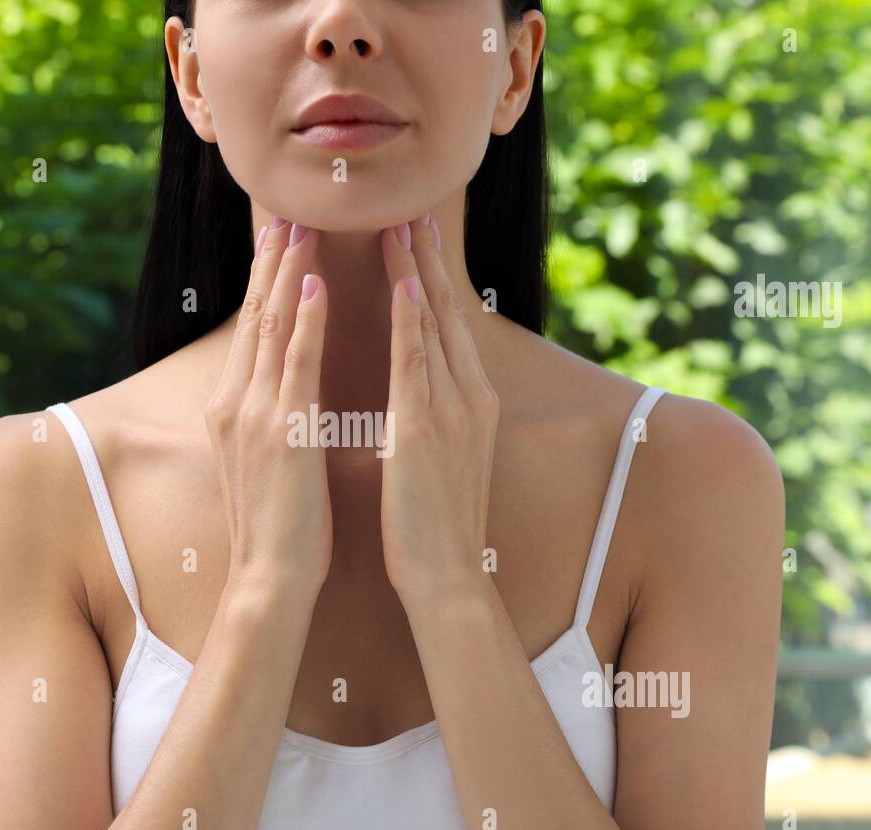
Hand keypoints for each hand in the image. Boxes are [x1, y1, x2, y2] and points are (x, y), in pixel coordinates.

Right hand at [205, 219, 331, 596]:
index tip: (278, 243)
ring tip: (302, 227)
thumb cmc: (279, 528)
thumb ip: (271, 421)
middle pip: (254, 317)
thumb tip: (287, 394)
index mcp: (232, 410)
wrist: (270, 578)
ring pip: (270, 327)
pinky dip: (303, 320)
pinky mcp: (282, 431)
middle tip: (287, 214)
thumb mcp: (267, 464)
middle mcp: (234, 403)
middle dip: (271, 263)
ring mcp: (254, 415)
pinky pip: (294, 363)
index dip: (265, 284)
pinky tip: (315, 284)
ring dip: (288, 273)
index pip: (250, 332)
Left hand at [378, 215, 499, 604]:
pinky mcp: (424, 431)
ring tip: (401, 226)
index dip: (433, 280)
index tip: (417, 239)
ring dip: (417, 273)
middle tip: (413, 211)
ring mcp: (451, 412)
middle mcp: (468, 398)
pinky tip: (406, 285)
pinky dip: (413, 322)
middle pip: (448, 314)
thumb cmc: (432, 524)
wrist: (446, 576)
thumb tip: (414, 390)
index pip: (449, 327)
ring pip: (433, 327)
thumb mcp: (438, 458)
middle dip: (430, 261)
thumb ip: (430, 416)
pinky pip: (417, 365)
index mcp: (470, 404)